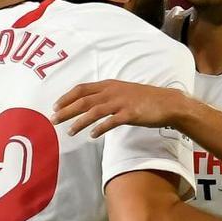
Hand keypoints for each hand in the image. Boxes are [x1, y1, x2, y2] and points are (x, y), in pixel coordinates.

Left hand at [52, 80, 186, 136]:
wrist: (168, 103)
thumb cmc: (146, 99)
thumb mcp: (123, 92)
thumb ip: (107, 96)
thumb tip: (90, 105)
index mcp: (110, 85)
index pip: (82, 89)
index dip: (66, 97)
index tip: (55, 106)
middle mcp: (113, 91)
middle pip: (84, 100)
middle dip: (66, 110)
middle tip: (53, 120)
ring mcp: (122, 102)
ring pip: (94, 111)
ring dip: (79, 122)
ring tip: (70, 131)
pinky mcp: (130, 114)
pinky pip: (111, 121)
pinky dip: (100, 128)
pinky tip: (93, 135)